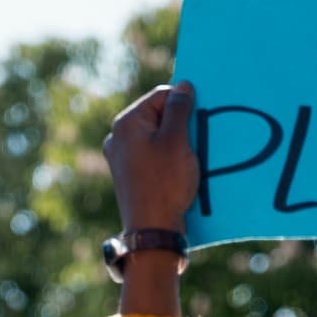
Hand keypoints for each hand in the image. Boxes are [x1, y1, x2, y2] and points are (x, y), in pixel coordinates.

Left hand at [103, 81, 197, 234]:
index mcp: (126, 123)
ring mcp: (122, 158)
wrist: (153, 230)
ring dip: (178, 143)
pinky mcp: (130, 175)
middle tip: (195, 142)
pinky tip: (180, 172)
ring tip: (188, 160)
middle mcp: (118, 138)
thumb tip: (183, 85)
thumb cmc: (164, 183)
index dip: (183, 104)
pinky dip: (169, 159)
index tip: (198, 121)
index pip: (160, 96)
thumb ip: (179, 109)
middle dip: (181, 125)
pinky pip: (154, 156)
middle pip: (158, 116)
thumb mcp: (176, 140)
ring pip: (158, 137)